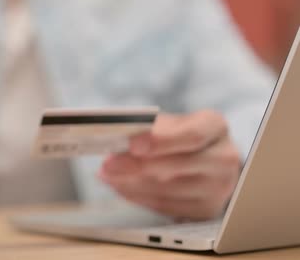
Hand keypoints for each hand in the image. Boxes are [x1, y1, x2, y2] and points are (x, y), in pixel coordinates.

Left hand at [100, 110, 241, 219]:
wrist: (203, 158)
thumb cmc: (180, 137)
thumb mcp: (168, 122)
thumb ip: (148, 128)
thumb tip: (118, 136)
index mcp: (215, 126)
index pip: (191, 135)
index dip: (160, 141)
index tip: (132, 144)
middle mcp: (224, 158)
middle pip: (176, 165)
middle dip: (135, 166)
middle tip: (109, 163)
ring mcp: (218, 188)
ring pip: (167, 189)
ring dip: (130, 183)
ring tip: (108, 175)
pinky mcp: (206, 210)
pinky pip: (164, 206)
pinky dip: (138, 196)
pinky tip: (121, 186)